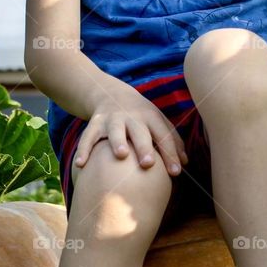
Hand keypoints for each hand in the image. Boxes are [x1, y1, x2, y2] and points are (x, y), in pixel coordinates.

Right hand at [73, 89, 188, 177]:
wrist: (109, 93)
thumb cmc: (140, 116)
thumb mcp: (157, 121)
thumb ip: (172, 141)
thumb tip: (185, 164)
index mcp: (151, 117)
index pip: (163, 135)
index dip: (170, 153)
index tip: (176, 173)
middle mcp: (132, 117)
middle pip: (140, 132)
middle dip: (144, 147)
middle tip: (148, 164)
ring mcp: (112, 119)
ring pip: (115, 130)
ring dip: (118, 141)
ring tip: (121, 155)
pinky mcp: (95, 123)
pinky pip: (88, 137)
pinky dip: (83, 149)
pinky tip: (80, 165)